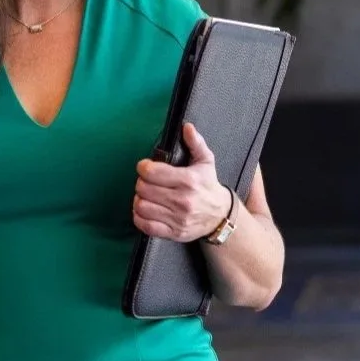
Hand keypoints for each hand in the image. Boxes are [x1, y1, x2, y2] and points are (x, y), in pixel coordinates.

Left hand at [133, 122, 231, 241]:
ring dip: (139, 199)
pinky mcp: (174, 232)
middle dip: (141, 182)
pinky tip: (145, 210)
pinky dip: (139, 217)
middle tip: (146, 181)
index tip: (146, 167)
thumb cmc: (208, 186)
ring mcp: (177, 218)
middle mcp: (182, 200)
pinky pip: (146, 226)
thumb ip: (195, 143)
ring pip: (141, 207)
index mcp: (188, 180)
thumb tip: (186, 127)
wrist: (220, 215)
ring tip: (145, 195)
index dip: (143, 167)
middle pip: (143, 189)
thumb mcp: (206, 161)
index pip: (152, 172)